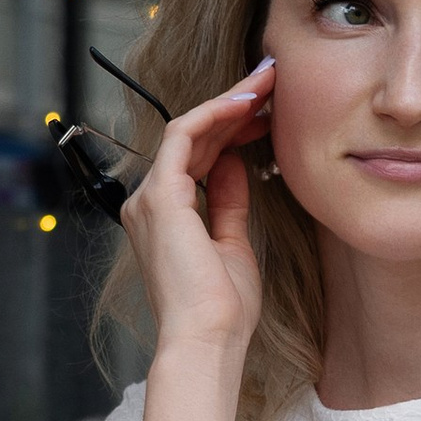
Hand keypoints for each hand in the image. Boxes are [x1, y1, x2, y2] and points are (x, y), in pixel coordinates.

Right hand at [117, 58, 275, 420]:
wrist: (206, 339)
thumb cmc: (222, 309)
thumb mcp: (232, 244)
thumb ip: (228, 203)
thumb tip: (234, 167)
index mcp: (165, 217)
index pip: (196, 157)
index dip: (231, 129)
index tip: (267, 113)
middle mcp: (149, 203)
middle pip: (192, 138)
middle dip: (233, 106)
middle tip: (271, 81)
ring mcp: (150, 198)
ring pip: (187, 129)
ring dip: (228, 102)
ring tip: (266, 81)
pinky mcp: (161, 196)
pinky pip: (183, 136)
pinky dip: (215, 114)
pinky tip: (246, 102)